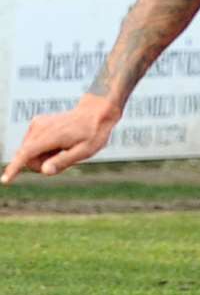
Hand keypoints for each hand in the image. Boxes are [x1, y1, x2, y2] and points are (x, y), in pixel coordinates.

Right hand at [2, 94, 119, 184]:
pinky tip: (59, 144)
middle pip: (27, 157)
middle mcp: (39, 128)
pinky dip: (44, 150)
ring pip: (28, 152)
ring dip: (44, 157)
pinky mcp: (36, 124)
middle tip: (65, 158)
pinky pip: (32, 145)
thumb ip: (64, 161)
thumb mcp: (85, 151)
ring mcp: (36, 124)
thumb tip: (44, 171)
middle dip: (41, 165)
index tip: (5, 181)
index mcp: (51, 136)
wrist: (95, 113)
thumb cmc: (93, 133)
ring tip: (64, 149)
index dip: (15, 168)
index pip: (26, 154)